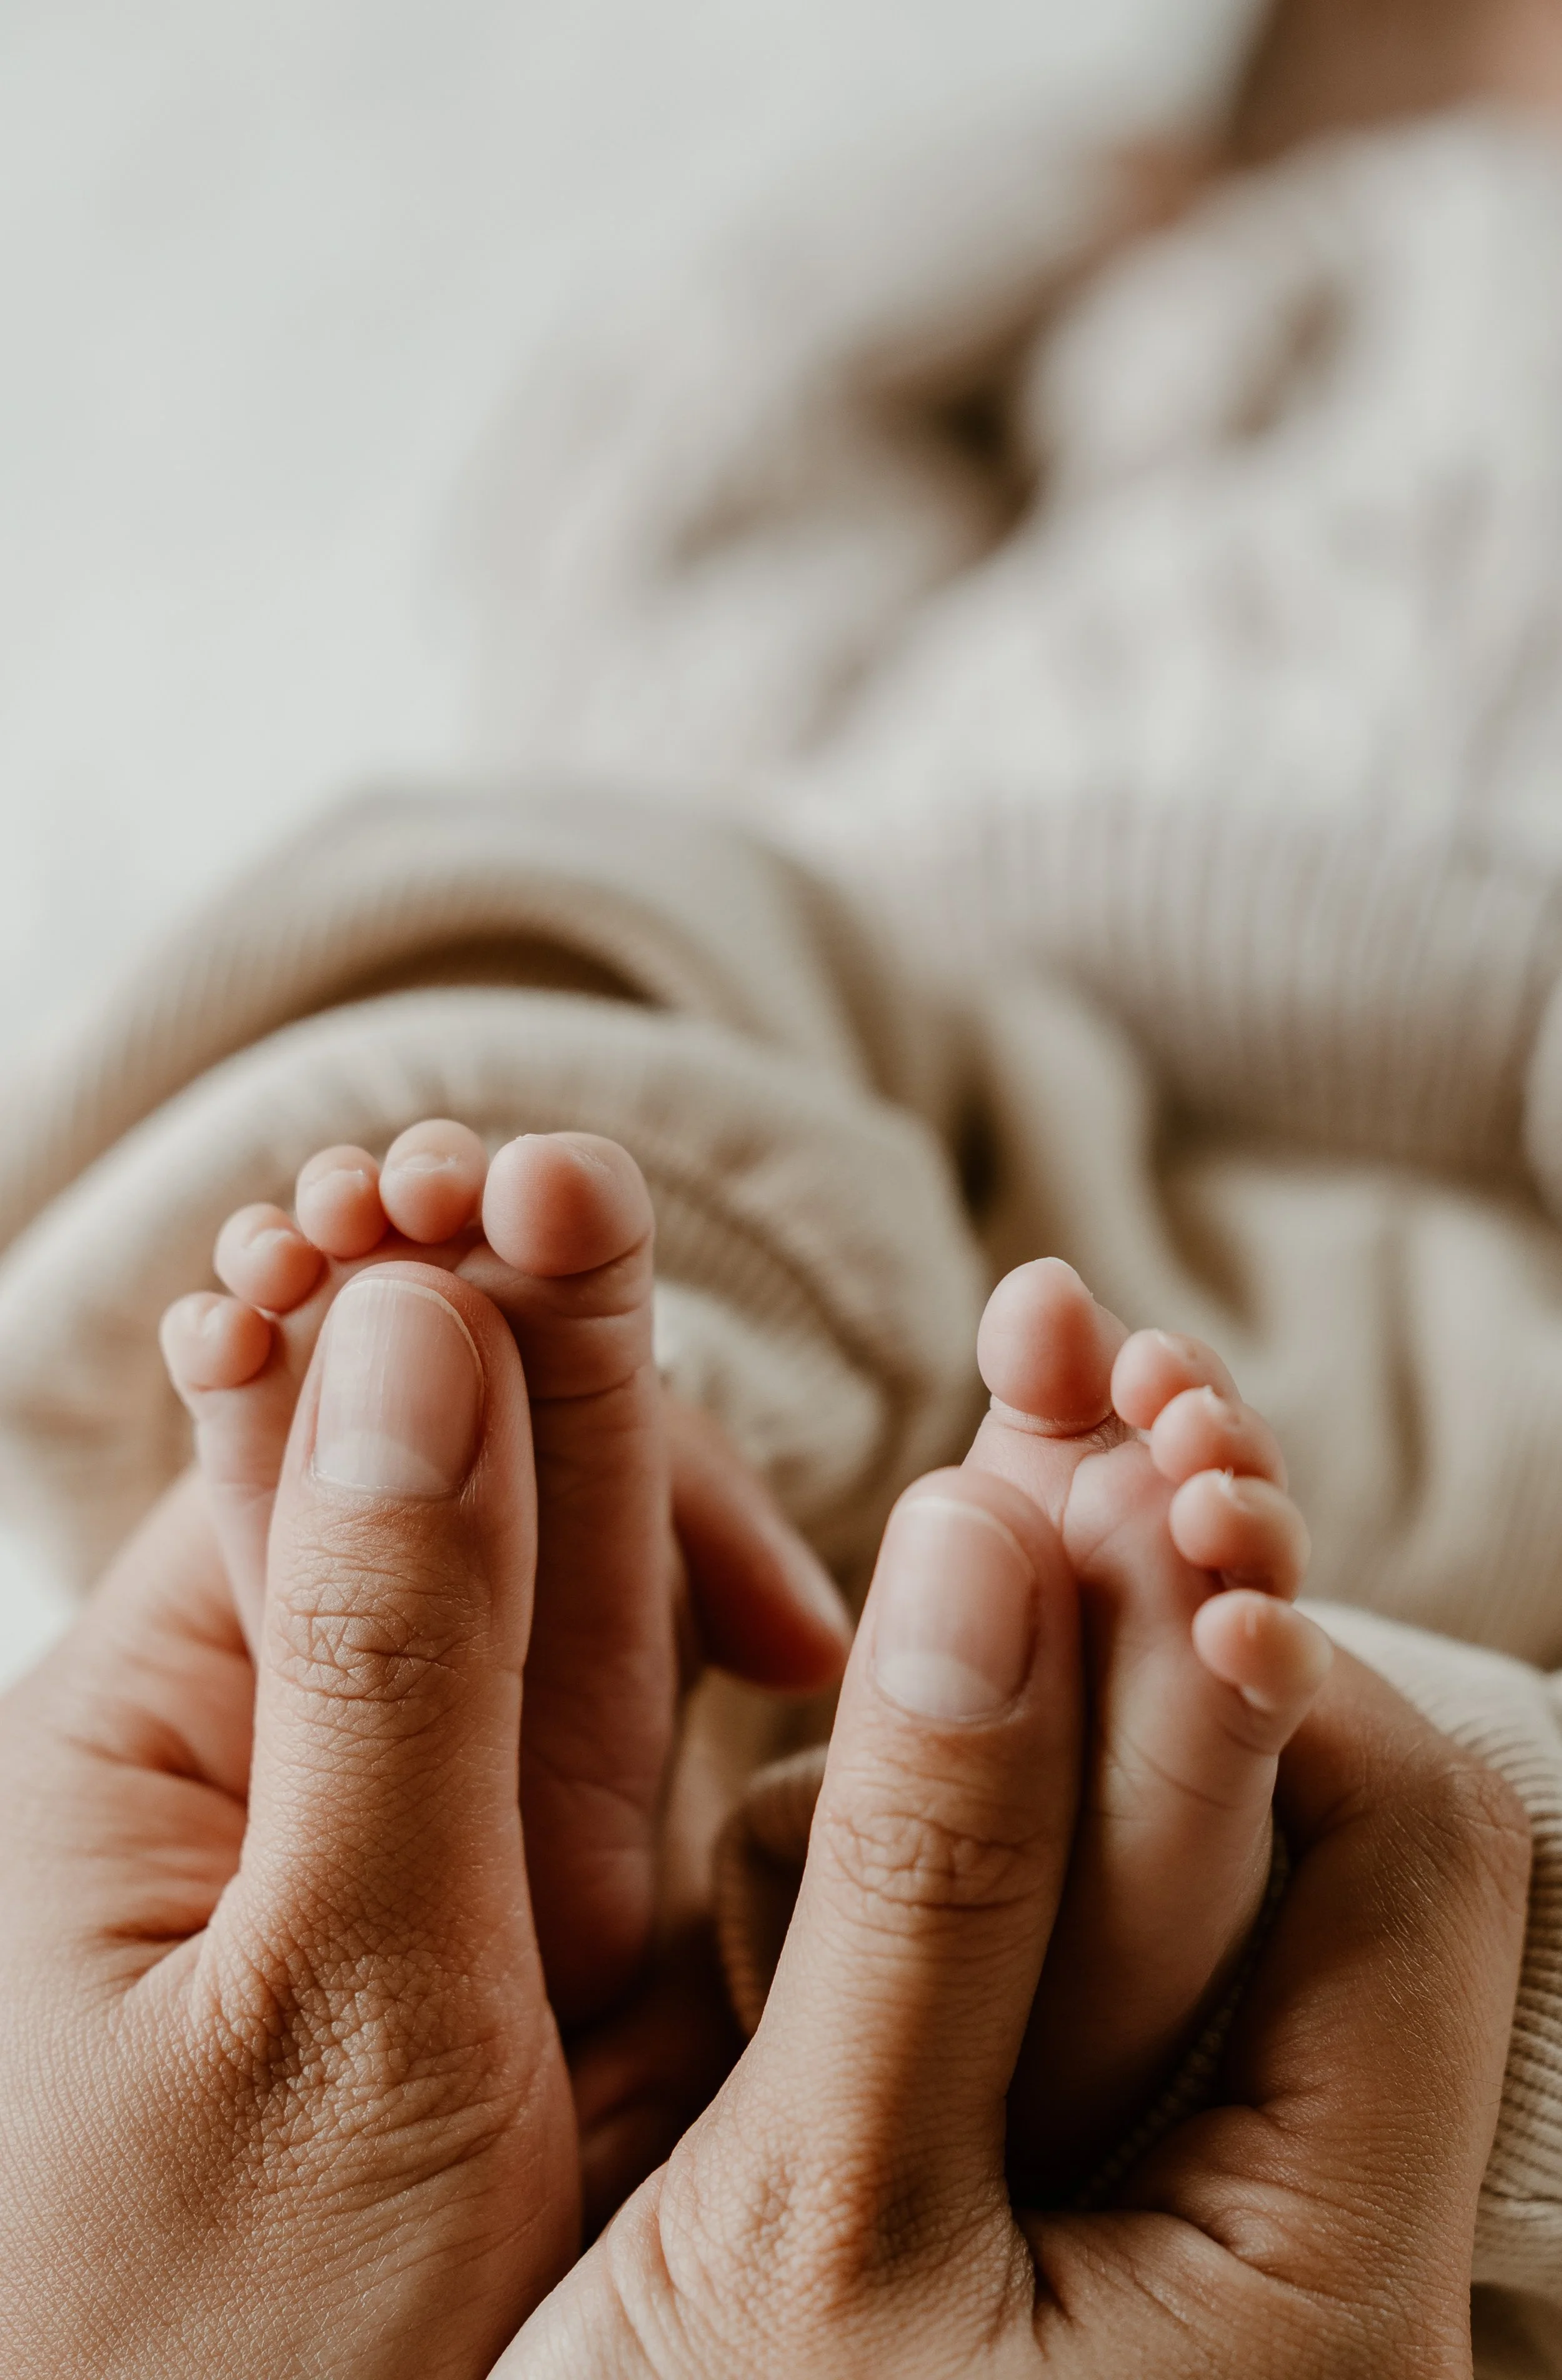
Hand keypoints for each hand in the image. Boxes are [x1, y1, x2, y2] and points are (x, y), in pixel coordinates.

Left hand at [0, 1259, 846, 2376]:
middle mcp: (308, 1758)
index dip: (425, 1301)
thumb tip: (415, 1324)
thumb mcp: (320, 2000)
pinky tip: (815, 1635)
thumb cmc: (203, 2364)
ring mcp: (439, 1840)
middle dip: (542, 1336)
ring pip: (570, 1606)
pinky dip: (730, 1664)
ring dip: (666, 1483)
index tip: (528, 1198)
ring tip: (740, 1364)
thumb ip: (388, 1655)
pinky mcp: (542, 1935)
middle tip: (584, 1187)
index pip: (321, 1431)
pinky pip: (636, 1749)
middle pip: (454, 1482)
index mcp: (168, 1731)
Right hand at [511, 1467, 1529, 2378]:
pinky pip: (1061, 1902)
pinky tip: (945, 1581)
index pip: (1393, 1853)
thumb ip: (928, 1891)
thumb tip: (1003, 1545)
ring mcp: (1146, 2166)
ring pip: (1172, 1831)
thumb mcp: (813, 2234)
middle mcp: (1278, 2210)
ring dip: (1094, 1605)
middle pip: (1295, 1810)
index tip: (1121, 1476)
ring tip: (1024, 1384)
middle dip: (1180, 1558)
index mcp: (1315, 2270)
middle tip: (1069, 1339)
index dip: (1256, 1636)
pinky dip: (1005, 1731)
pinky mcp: (1026, 2140)